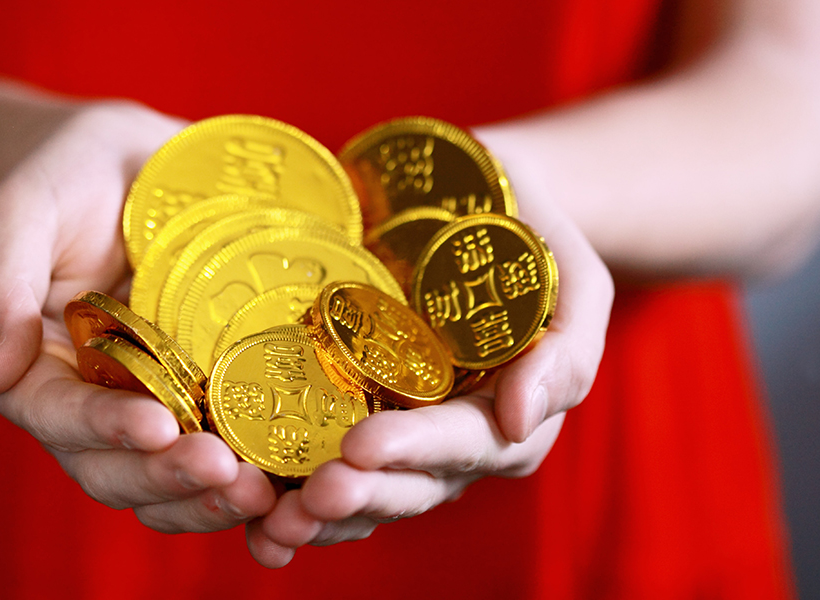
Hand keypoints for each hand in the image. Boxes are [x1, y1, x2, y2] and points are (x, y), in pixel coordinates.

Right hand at [0, 102, 275, 532]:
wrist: (135, 169)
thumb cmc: (70, 180)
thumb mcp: (24, 209)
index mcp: (33, 368)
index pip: (58, 416)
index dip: (104, 429)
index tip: (157, 428)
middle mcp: (87, 405)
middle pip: (113, 470)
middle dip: (168, 479)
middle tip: (228, 473)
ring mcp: (146, 411)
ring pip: (163, 485)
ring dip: (208, 500)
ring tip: (262, 494)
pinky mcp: (200, 405)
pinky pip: (215, 460)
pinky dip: (245, 482)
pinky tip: (287, 484)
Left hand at [247, 183, 614, 566]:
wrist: (473, 201)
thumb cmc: (528, 233)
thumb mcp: (571, 276)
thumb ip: (566, 350)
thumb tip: (518, 418)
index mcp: (506, 417)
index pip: (463, 444)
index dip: (414, 451)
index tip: (360, 446)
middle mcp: (449, 443)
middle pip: (407, 486)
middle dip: (359, 496)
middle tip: (309, 497)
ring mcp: (397, 435)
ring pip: (362, 493)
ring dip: (318, 518)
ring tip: (271, 523)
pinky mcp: (348, 416)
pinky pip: (320, 468)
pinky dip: (286, 498)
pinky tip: (248, 514)